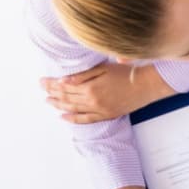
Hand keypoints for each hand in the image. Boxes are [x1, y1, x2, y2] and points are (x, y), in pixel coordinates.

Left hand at [42, 63, 173, 122]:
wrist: (147, 85)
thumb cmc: (127, 73)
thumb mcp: (103, 69)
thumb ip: (83, 75)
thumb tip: (63, 81)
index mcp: (90, 88)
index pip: (64, 86)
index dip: (51, 83)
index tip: (42, 81)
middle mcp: (92, 101)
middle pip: (66, 97)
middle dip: (52, 93)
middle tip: (42, 89)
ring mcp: (99, 110)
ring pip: (73, 109)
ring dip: (59, 105)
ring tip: (49, 101)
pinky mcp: (107, 115)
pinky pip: (86, 119)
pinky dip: (73, 119)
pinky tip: (63, 117)